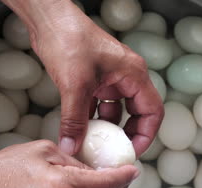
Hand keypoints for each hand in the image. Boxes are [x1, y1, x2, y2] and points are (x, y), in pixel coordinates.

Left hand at [3, 0, 163, 156]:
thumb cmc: (69, 39)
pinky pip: (98, 105)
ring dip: (106, 128)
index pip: (152, 111)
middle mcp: (125, 77)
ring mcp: (109, 78)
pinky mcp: (93, 80)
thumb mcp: (75, 85)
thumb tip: (72, 146)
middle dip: (127, 134)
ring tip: (95, 145)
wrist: (49, 21)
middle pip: (136, 113)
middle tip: (115, 152)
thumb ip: (74, 120)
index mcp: (133, 74)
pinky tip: (80, 130)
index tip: (132, 152)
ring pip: (115, 111)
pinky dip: (91, 119)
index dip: (145, 135)